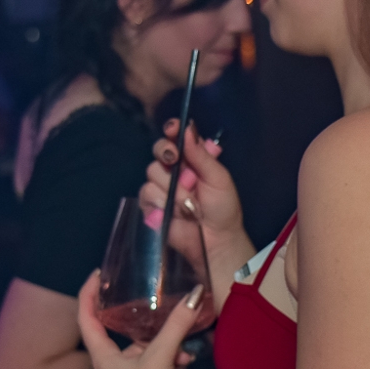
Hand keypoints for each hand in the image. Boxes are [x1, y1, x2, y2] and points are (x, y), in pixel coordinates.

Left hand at [75, 272, 201, 368]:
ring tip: (181, 339)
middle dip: (135, 316)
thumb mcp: (160, 357)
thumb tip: (194, 295)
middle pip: (116, 331)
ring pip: (139, 349)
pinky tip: (185, 359)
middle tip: (146, 299)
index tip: (97, 275)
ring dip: (160, 341)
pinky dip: (167, 358)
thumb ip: (177, 326)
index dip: (88, 293)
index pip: (86, 316)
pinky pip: (151, 364)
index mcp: (101, 354)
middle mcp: (107, 365)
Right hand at [142, 123, 242, 261]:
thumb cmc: (223, 208)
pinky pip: (146, 195)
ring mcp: (160, 188)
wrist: (216, 239)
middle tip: (175, 160)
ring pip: (152, 173)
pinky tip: (172, 213)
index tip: (173, 129)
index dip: (172, 130)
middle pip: (159, 150)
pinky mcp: (151, 205)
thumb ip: (202, 155)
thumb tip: (188, 129)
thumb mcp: (219, 178)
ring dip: (171, 188)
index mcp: (192, 159)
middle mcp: (174, 170)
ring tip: (188, 203)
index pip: (176, 138)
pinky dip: (160, 204)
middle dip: (166, 153)